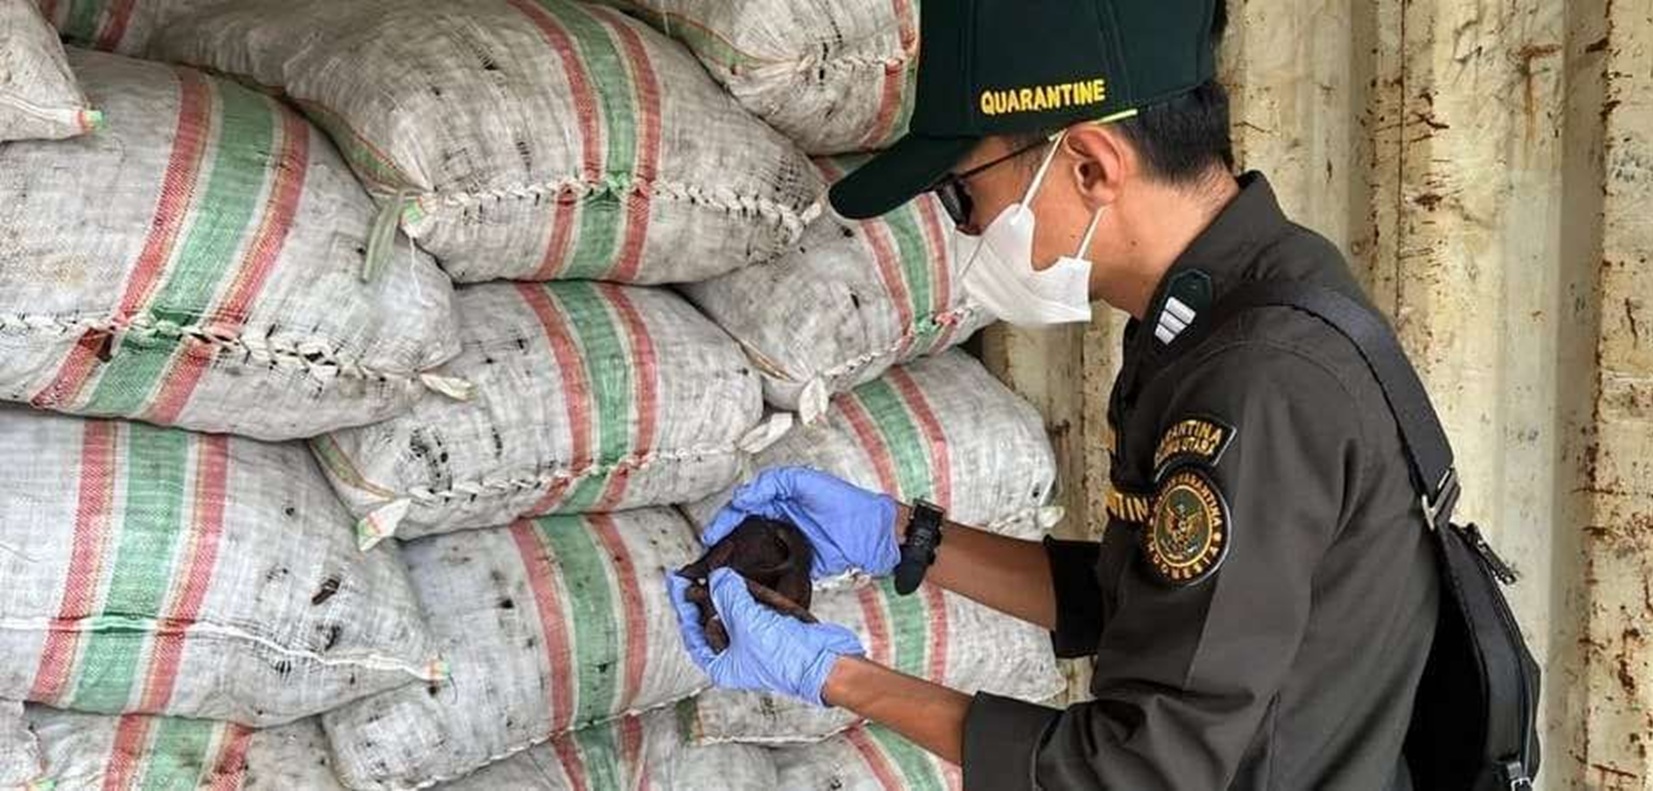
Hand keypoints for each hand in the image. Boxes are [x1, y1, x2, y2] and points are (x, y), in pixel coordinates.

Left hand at [668, 568, 863, 706]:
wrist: (825, 661)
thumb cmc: (784, 656)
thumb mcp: (746, 623)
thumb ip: (727, 597)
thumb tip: (717, 577)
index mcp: (721, 664)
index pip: (693, 632)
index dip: (683, 606)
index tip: (677, 583)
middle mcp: (736, 654)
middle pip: (713, 619)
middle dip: (707, 595)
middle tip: (698, 571)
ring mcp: (756, 641)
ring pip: (734, 611)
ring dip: (728, 591)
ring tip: (718, 569)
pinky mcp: (774, 628)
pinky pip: (756, 608)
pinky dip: (749, 593)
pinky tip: (741, 578)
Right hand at [705, 466, 899, 578]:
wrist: (874, 535)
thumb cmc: (846, 504)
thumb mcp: (808, 482)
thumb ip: (774, 483)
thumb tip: (742, 497)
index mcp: (779, 498)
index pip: (742, 506)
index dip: (724, 519)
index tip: (711, 534)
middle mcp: (779, 520)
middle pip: (742, 530)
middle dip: (723, 542)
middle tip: (708, 556)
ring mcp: (786, 543)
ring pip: (752, 551)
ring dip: (735, 560)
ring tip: (717, 571)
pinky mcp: (795, 565)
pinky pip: (769, 569)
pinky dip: (754, 574)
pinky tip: (742, 581)